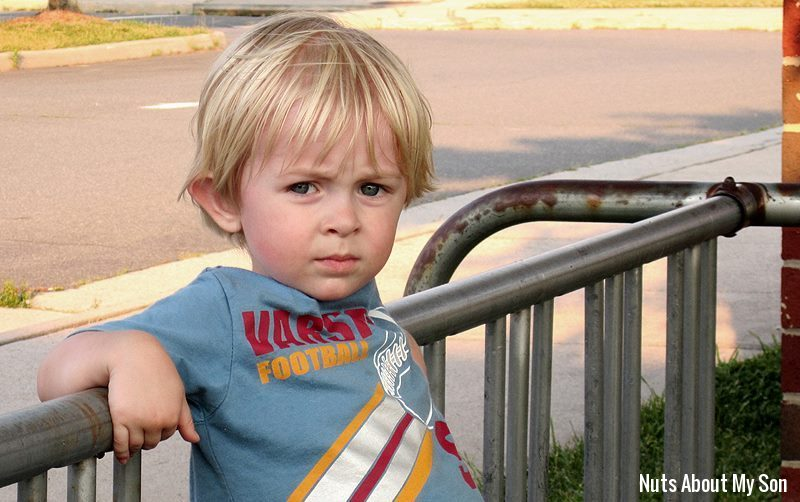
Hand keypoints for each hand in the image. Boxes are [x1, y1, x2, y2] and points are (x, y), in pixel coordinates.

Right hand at [105, 332, 200, 463]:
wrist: (134, 357)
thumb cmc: (157, 372)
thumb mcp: (177, 394)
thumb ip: (186, 419)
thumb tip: (195, 440)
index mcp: (173, 416)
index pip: (167, 435)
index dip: (159, 430)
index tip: (152, 425)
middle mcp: (157, 421)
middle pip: (151, 442)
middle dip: (147, 439)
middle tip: (139, 432)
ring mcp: (137, 421)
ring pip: (136, 445)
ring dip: (133, 448)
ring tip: (130, 445)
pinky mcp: (120, 418)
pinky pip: (120, 444)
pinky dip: (120, 452)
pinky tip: (121, 454)